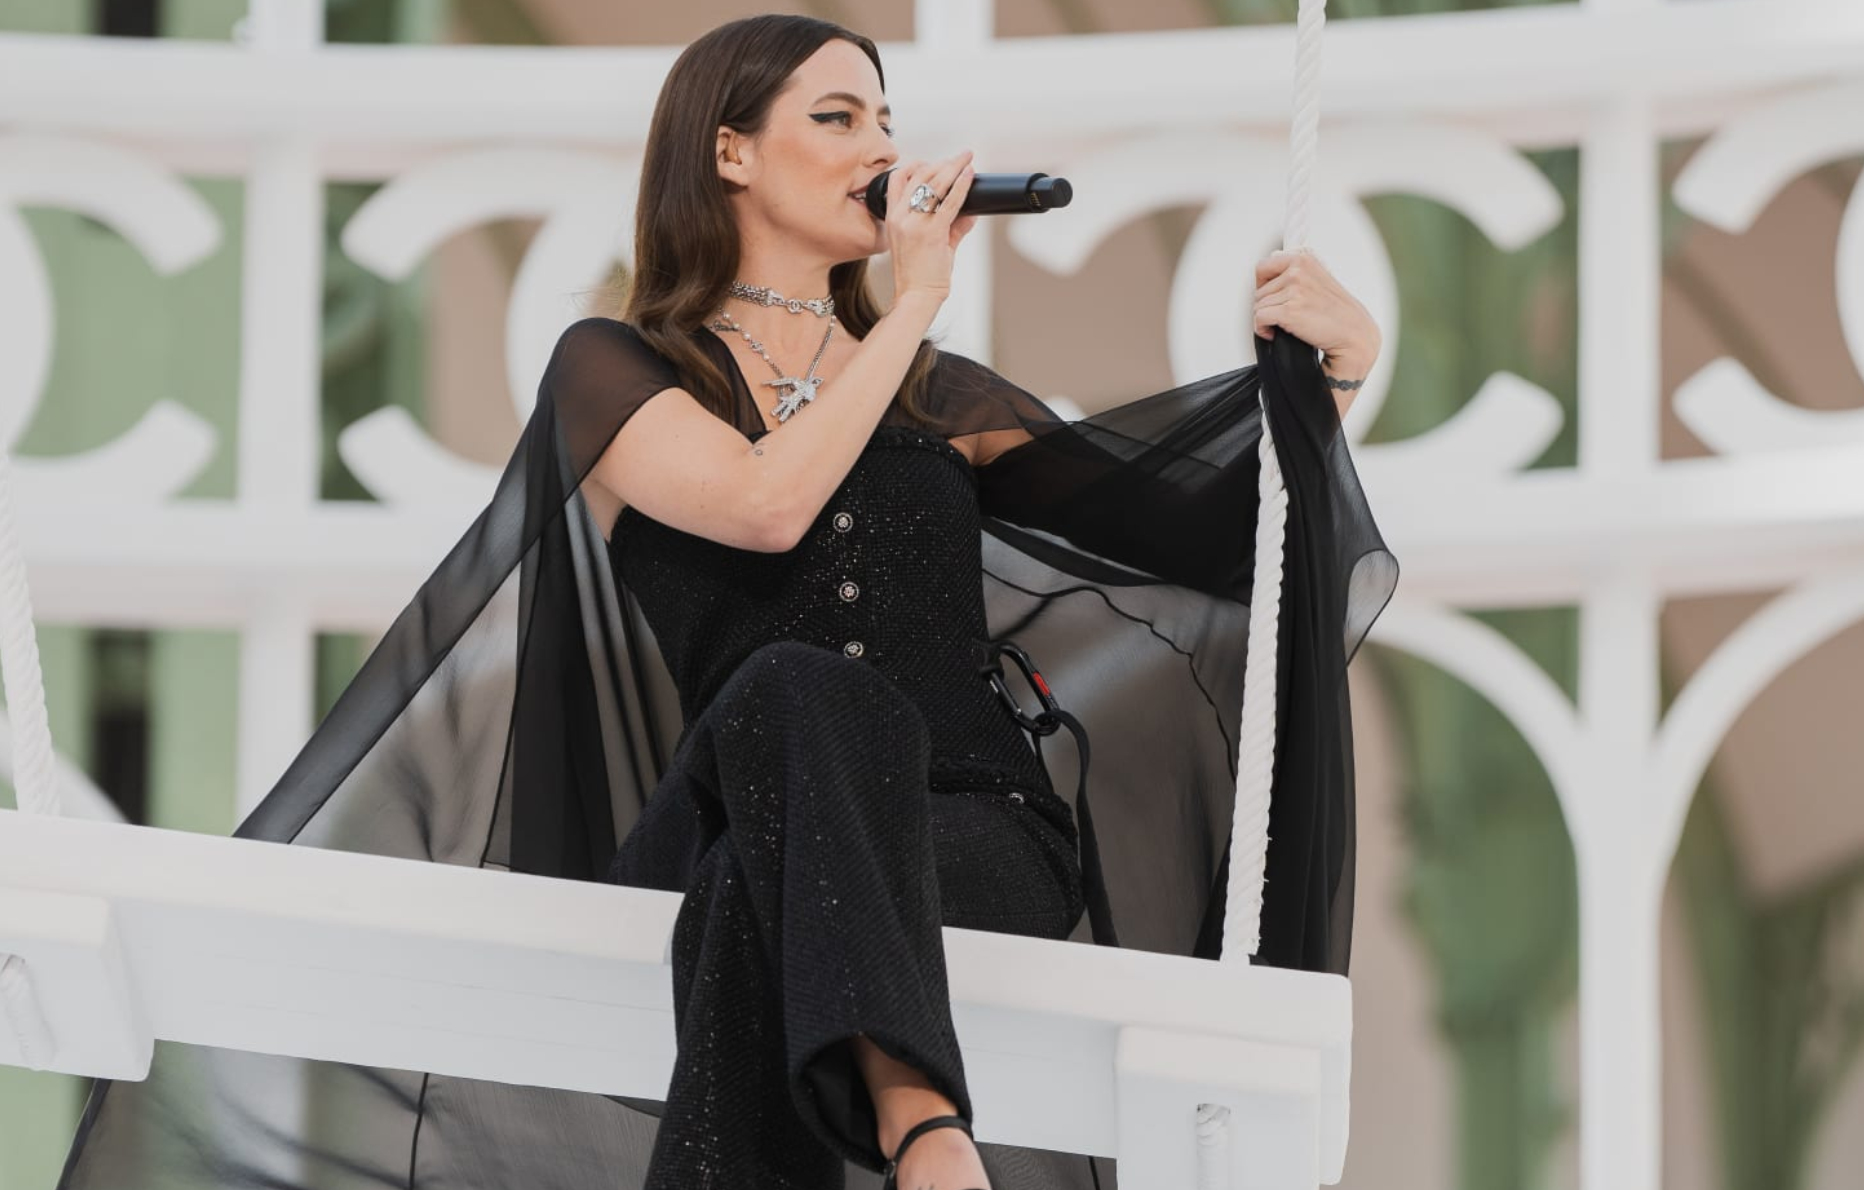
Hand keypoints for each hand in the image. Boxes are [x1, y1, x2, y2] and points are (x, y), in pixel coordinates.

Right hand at [886, 150, 979, 305]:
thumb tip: (970, 211)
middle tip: (960, 157)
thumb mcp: (929, 244)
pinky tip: (970, 175)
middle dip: (941, 163)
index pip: (898, 178)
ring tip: (967, 158)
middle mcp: (900, 217)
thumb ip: (951, 226)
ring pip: (934, 184)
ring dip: (953, 167)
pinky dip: (961, 185)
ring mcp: (914, 224)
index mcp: (892, 217)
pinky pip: (950, 201)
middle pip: (919, 176)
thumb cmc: (920, 274)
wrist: (916, 296)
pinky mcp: (932, 232)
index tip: (935, 163)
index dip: (917, 165)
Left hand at [1253, 247, 1380, 376]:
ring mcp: (1294, 290)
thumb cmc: (1338, 311)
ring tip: (1283, 325)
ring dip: (1265, 319)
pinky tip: (1273, 333)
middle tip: (1282, 316)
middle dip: (1267, 306)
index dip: (1262, 285)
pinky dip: (1262, 330)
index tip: (1270, 297)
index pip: (1263, 266)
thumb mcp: (1319, 278)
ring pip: (1258, 305)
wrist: (1354, 334)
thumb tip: (1273, 257)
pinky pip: (1259, 319)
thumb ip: (1296, 270)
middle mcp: (1298, 271)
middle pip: (1259, 290)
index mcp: (1304, 259)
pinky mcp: (1289, 311)